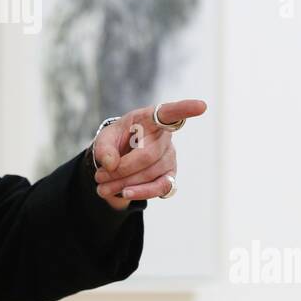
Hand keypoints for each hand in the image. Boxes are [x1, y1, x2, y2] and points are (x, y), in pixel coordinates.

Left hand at [91, 99, 206, 210]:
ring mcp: (170, 157)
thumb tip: (111, 164)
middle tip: (99, 176)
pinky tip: (125, 193)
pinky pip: (161, 187)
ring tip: (101, 188)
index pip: (169, 112)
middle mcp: (165, 136)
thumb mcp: (105, 138)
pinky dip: (142, 192)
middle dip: (121, 169)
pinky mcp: (170, 175)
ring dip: (125, 183)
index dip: (185, 109)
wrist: (121, 157)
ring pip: (151, 173)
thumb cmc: (117, 141)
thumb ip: (104, 147)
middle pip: (148, 154)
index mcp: (150, 118)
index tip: (201, 106)